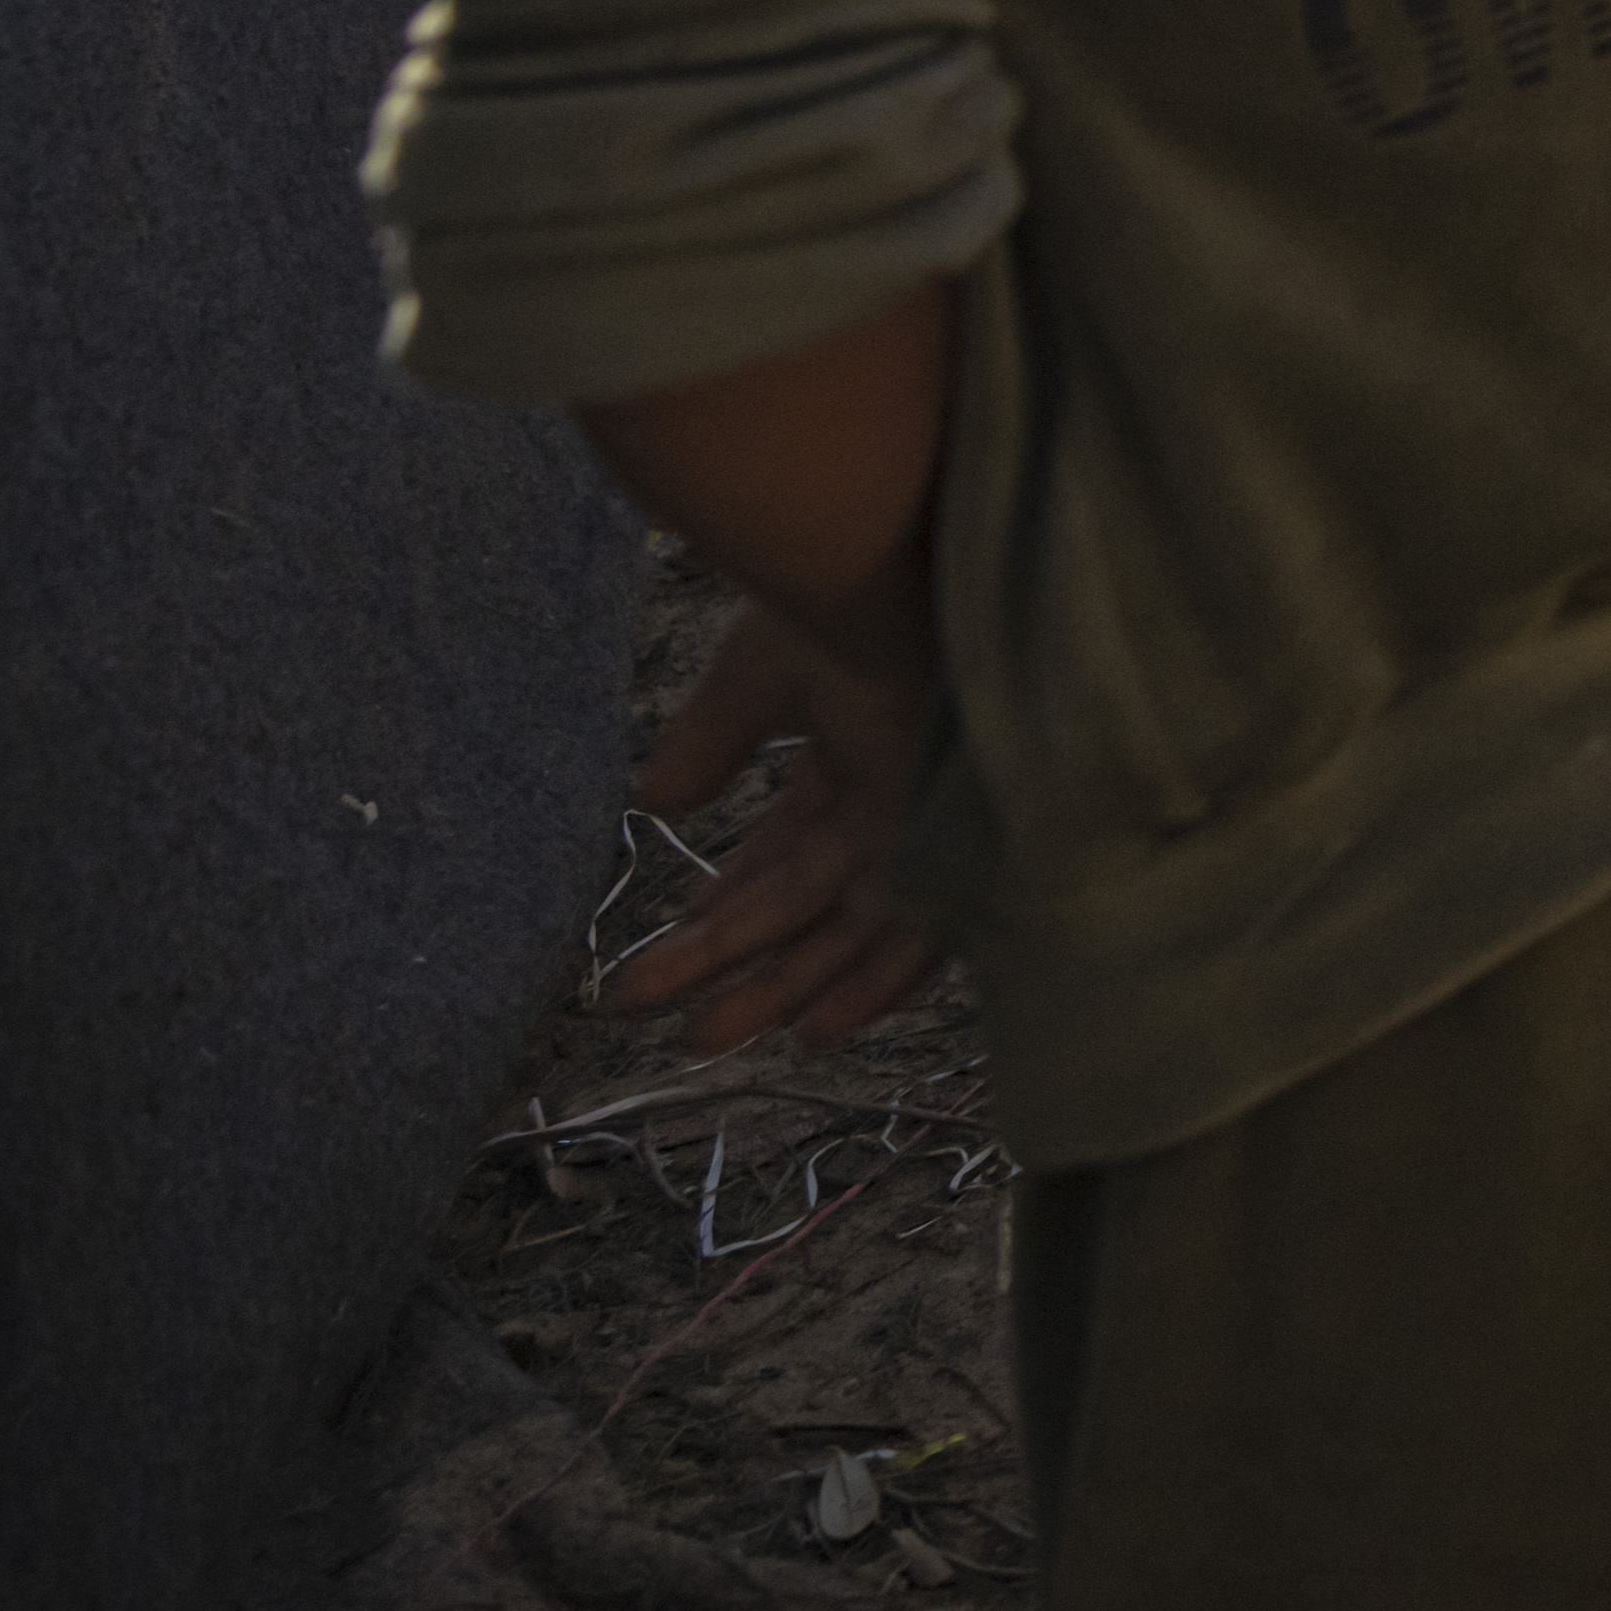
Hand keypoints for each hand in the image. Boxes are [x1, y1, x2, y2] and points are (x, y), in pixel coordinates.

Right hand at [606, 605, 946, 1046]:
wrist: (916, 572)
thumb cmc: (844, 599)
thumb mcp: (756, 676)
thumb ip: (710, 740)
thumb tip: (652, 801)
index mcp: (850, 755)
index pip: (790, 853)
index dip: (734, 905)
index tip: (679, 944)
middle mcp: (891, 798)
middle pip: (808, 905)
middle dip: (736, 965)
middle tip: (674, 1023)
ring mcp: (925, 820)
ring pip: (852, 931)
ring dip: (784, 988)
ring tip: (709, 1039)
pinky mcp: (958, 840)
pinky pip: (920, 930)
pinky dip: (871, 985)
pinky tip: (817, 1029)